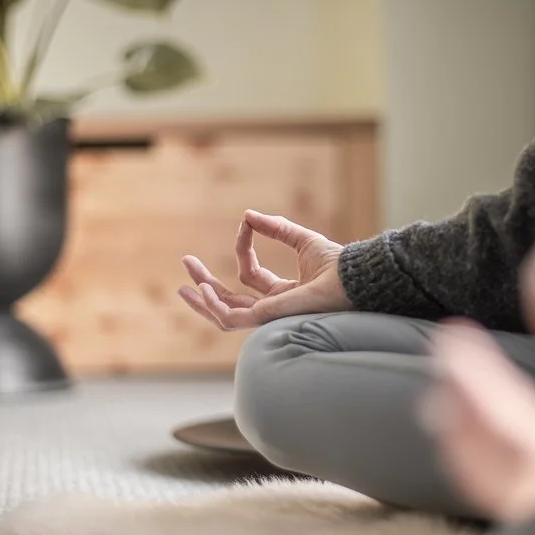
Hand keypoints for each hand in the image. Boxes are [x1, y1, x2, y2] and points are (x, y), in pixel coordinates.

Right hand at [178, 210, 351, 330]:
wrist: (351, 279)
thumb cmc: (338, 265)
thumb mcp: (302, 240)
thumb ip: (276, 228)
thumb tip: (247, 215)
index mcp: (283, 292)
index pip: (251, 274)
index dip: (243, 249)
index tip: (243, 225)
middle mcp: (274, 307)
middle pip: (232, 299)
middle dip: (207, 283)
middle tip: (187, 263)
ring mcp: (270, 316)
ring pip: (226, 314)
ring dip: (203, 300)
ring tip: (183, 286)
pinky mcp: (268, 318)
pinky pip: (232, 317)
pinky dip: (214, 305)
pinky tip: (203, 288)